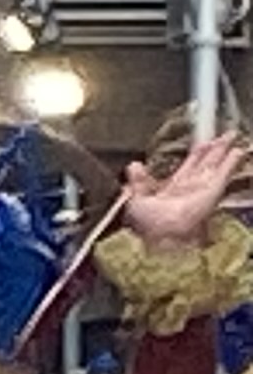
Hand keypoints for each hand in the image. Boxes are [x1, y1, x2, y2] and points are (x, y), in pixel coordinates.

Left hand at [120, 135, 245, 247]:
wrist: (159, 238)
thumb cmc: (146, 225)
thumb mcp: (136, 199)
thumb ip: (139, 181)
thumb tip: (134, 165)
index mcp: (173, 189)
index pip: (189, 167)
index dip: (198, 154)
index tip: (206, 142)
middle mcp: (190, 189)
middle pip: (206, 164)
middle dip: (216, 149)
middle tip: (228, 135)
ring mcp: (202, 190)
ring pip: (216, 166)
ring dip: (225, 151)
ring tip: (234, 137)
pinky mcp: (212, 192)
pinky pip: (223, 174)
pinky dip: (231, 162)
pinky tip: (239, 151)